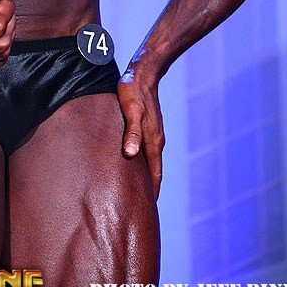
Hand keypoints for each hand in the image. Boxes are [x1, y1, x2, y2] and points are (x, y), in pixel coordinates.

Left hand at [117, 69, 164, 198]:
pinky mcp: (147, 127)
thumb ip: (131, 132)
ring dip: (144, 178)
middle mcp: (156, 141)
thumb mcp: (130, 111)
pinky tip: (131, 165)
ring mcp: (153, 134)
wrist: (142, 72)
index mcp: (153, 142)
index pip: (154, 176)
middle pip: (154, 173)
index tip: (146, 214)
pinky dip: (141, 164)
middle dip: (148, 191)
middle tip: (139, 210)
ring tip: (135, 194)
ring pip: (150, 163)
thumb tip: (130, 155)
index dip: (151, 195)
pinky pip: (146, 151)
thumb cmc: (132, 91)